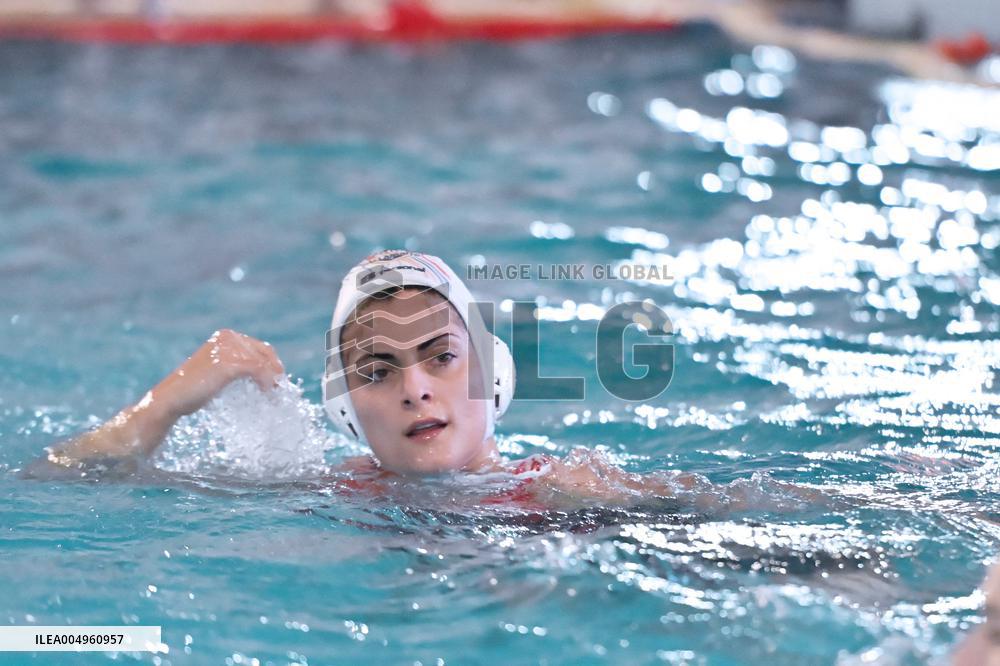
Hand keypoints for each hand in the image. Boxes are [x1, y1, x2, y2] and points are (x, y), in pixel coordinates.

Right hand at [157, 328, 285, 418]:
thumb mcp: (218, 370)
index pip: (260, 347)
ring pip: (264, 363)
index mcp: (225, 336)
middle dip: (275, 371)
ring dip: (273, 379)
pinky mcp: (230, 363)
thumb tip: (264, 374)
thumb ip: (236, 365)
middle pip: (265, 353)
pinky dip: (266, 382)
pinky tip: (267, 393)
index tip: (277, 380)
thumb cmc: (194, 389)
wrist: (172, 398)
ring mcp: (229, 349)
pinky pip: (259, 370)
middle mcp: (228, 338)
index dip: (272, 363)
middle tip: (280, 389)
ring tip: (275, 396)